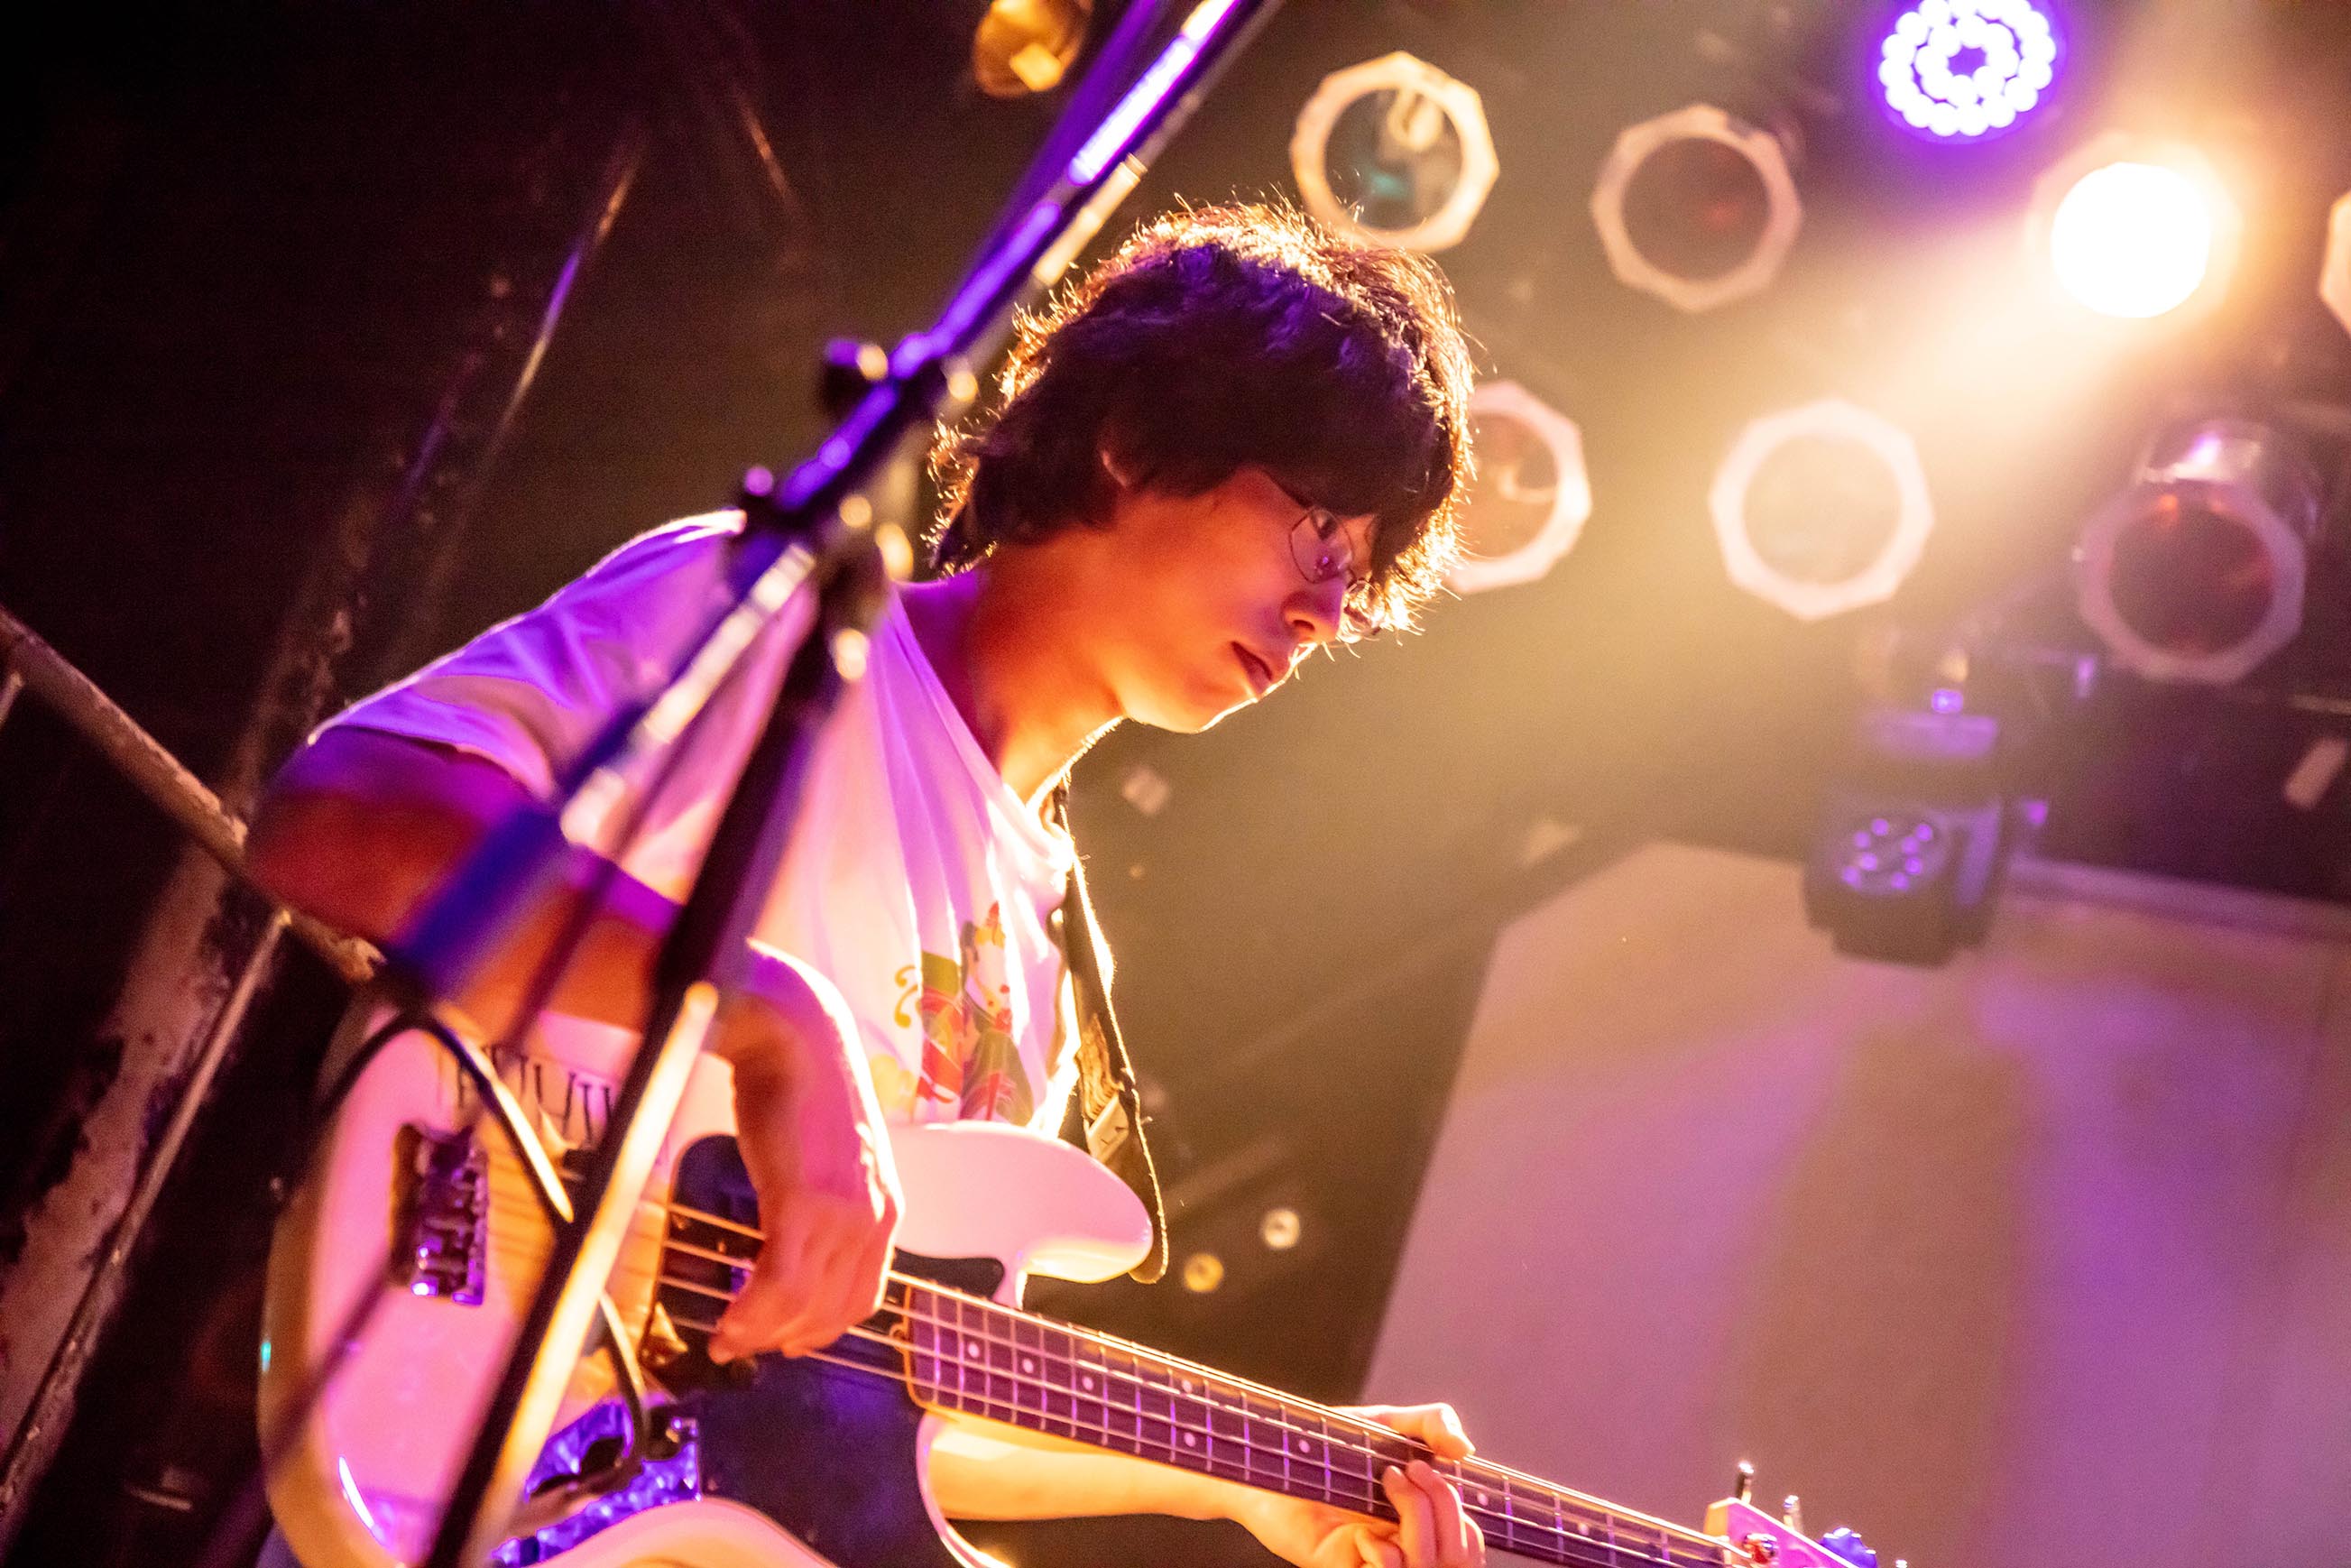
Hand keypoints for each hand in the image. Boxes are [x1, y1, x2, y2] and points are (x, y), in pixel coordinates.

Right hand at [706, 952, 901, 1361]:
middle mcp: (874, 1218)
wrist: (796, 1037)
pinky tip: (727, 1322)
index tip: (785, 1339)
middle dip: (785, 1339)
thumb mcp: (827, 1157)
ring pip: (804, 1306)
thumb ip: (821, 1201)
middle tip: (742, 1346)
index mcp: (885, 1208)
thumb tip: (789, 1238)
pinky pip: (780, 1285)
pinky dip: (751, 1314)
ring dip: (761, 1334)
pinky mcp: (805, 1204)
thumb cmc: (801, 1088)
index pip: (861, 1295)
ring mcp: (843, 1214)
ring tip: (725, 1339)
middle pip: (833, 1311)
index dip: (821, 1327)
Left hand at [1232, 1404, 1484, 1567]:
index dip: (1457, 1509)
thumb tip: (1466, 1449)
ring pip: (1426, 1567)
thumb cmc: (1327, 1440)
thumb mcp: (1384, 1423)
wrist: (1271, 1451)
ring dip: (1417, 1524)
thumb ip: (1429, 1424)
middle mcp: (1402, 1544)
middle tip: (1403, 1472)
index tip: (1419, 1465)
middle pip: (1459, 1557)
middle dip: (1443, 1510)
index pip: (1468, 1541)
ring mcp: (1375, 1560)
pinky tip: (1363, 1534)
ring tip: (1385, 1487)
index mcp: (1418, 1520)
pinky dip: (1385, 1556)